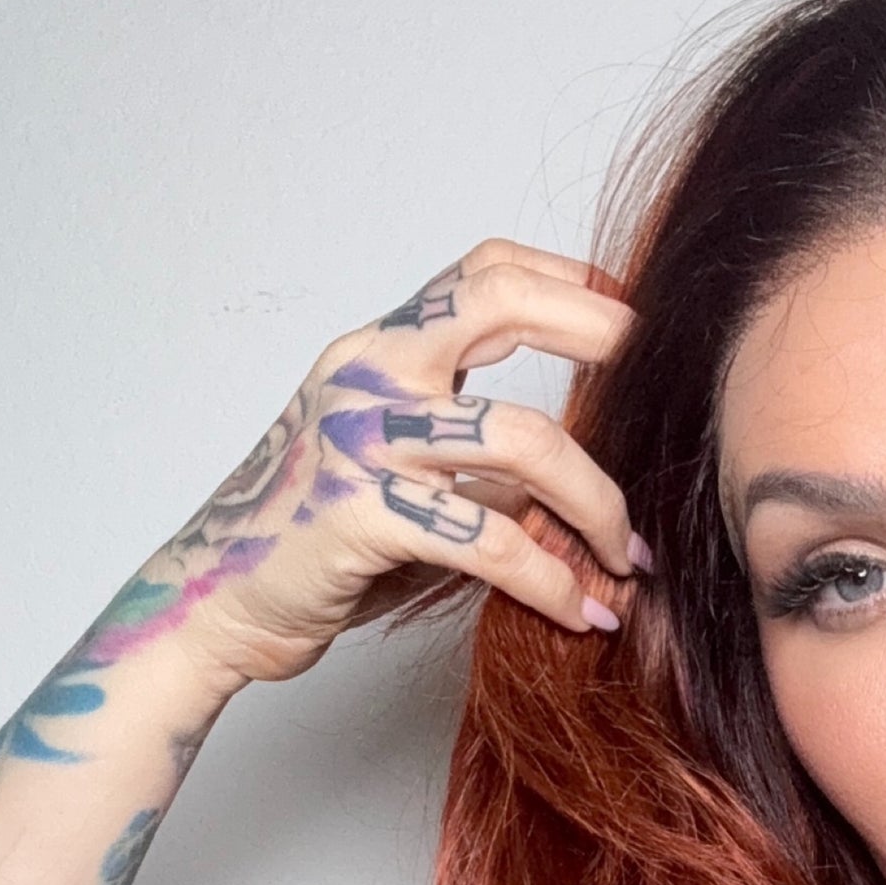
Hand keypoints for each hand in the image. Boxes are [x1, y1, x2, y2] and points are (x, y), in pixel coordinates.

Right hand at [158, 238, 645, 687]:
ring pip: (520, 438)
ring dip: (597, 501)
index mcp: (380, 350)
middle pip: (501, 304)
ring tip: (630, 555)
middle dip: (601, 337)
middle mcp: (369, 373)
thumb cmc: (320, 540)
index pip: (484, 272)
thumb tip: (583, 476)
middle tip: (667, 395)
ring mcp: (361, 438)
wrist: (218, 600)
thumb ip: (479, 456)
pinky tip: (583, 612)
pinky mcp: (361, 515)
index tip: (635, 321)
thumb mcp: (406, 473)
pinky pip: (488, 540)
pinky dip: (550, 581)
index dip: (570, 282)